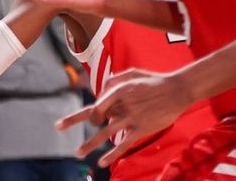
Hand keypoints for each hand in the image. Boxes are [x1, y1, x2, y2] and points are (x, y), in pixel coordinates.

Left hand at [57, 69, 189, 166]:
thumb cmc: (154, 81)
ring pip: (104, 133)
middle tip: (58, 126)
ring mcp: (130, 118)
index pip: (96, 103)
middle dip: (73, 120)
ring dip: (89, 144)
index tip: (93, 118)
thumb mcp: (131, 73)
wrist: (177, 90)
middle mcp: (120, 105)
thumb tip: (101, 90)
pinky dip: (112, 155)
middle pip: (93, 115)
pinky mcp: (141, 129)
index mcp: (117, 91)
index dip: (91, 111)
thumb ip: (114, 79)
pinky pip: (123, 144)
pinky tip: (102, 162)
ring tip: (77, 153)